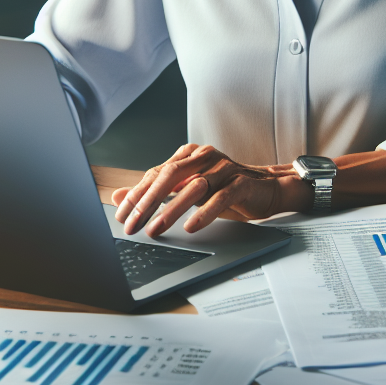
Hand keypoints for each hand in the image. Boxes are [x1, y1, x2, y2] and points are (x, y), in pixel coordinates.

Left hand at [112, 143, 312, 237]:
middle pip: (169, 175)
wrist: (267, 187)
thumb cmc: (224, 189)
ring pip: (193, 187)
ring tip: (155, 230)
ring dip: (170, 210)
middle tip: (132, 224)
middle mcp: (204, 157)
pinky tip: (190, 226)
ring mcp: (224, 168)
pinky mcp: (241, 183)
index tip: (121, 216)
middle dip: (147, 201)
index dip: (137, 194)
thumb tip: (118, 197)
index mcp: (189, 155)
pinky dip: (203, 212)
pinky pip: (220, 197)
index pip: (156, 173)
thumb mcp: (188, 190)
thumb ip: (156, 192)